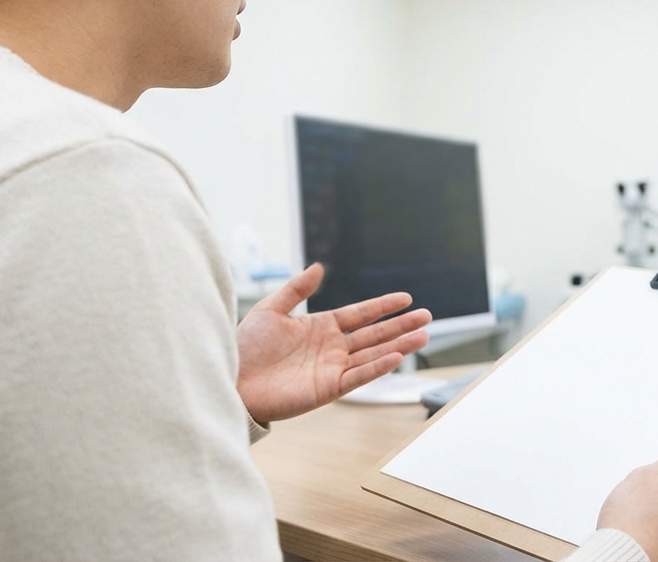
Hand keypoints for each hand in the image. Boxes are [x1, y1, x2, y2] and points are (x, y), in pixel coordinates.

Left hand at [235, 263, 430, 423]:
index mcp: (320, 327)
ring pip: (373, 355)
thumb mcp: (271, 309)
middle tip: (427, 317)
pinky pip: (358, 376)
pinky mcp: (327, 389)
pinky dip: (377, 367)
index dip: (383, 306)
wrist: (231, 379)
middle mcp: (331, 348)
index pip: (360, 315)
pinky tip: (396, 357)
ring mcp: (332, 368)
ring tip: (423, 335)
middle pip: (374, 334)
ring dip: (399, 346)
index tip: (406, 298)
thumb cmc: (245, 347)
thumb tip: (319, 267)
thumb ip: (297, 289)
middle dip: (401, 326)